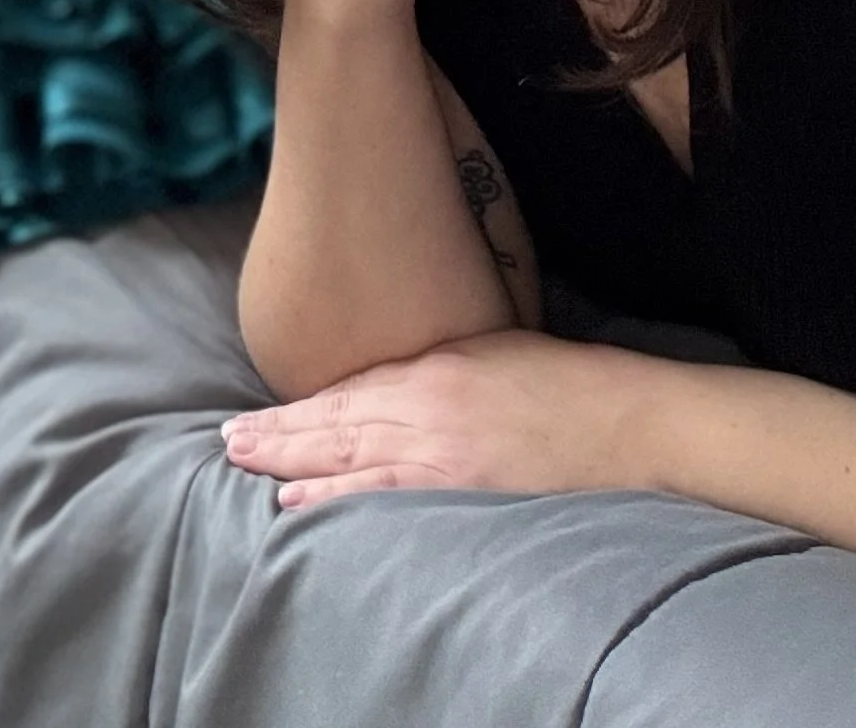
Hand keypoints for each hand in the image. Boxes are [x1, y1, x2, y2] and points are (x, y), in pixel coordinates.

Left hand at [220, 330, 660, 508]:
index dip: (300, 405)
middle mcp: (428, 409)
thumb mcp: (497, 350)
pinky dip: (334, 500)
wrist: (626, 420)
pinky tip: (296, 504)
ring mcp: (441, 453)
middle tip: (230, 438)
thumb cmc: (569, 381)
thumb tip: (393, 386)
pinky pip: (383, 496)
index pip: (352, 389)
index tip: (258, 413)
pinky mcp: (461, 490)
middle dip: (278, 432)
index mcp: (438, 367)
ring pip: (347, 459)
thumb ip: (441, 366)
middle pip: (337, 423)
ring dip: (291, 462)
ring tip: (245, 462)